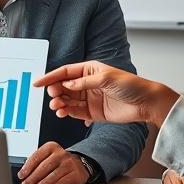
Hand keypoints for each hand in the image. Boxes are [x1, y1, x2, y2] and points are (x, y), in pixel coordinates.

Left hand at [17, 143, 89, 183]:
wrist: (78, 164)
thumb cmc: (58, 162)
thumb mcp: (47, 156)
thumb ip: (36, 162)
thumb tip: (24, 174)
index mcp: (51, 147)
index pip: (36, 156)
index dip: (27, 167)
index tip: (21, 175)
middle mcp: (61, 153)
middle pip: (44, 167)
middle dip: (32, 177)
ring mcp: (69, 163)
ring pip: (52, 175)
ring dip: (41, 183)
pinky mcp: (75, 173)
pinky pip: (61, 182)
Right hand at [33, 61, 179, 127]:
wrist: (146, 103)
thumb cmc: (130, 85)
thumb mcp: (106, 78)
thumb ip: (84, 83)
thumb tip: (66, 86)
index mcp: (90, 70)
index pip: (65, 72)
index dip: (51, 77)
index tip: (37, 83)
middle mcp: (88, 84)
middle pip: (64, 87)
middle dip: (55, 91)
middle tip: (53, 96)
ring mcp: (90, 98)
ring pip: (68, 100)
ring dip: (60, 103)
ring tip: (57, 107)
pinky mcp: (93, 112)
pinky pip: (76, 112)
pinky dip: (68, 112)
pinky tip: (63, 112)